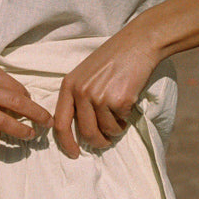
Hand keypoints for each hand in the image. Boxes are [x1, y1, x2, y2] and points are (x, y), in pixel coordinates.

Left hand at [53, 25, 159, 159]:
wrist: (137, 44)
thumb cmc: (112, 58)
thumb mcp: (85, 74)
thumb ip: (79, 96)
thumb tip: (80, 130)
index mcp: (69, 85)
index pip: (60, 123)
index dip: (66, 143)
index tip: (74, 154)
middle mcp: (81, 92)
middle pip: (86, 132)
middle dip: (98, 142)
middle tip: (106, 140)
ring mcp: (100, 97)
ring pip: (106, 131)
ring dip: (115, 129)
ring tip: (120, 115)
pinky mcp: (119, 100)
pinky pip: (121, 122)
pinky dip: (126, 118)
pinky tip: (128, 102)